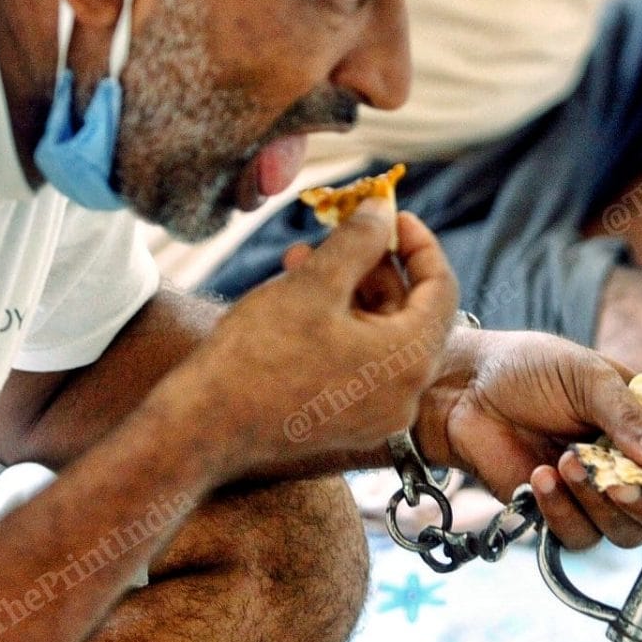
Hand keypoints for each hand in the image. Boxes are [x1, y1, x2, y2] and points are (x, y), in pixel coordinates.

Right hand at [165, 201, 458, 477]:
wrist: (199, 431)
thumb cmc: (257, 356)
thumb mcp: (313, 283)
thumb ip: (359, 241)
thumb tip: (383, 209)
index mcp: (410, 362)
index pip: (441, 289)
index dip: (420, 244)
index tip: (392, 213)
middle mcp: (405, 396)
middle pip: (410, 313)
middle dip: (374, 265)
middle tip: (341, 230)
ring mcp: (377, 416)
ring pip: (379, 336)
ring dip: (350, 292)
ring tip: (300, 258)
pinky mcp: (347, 425)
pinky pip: (360, 364)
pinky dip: (339, 327)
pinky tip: (297, 298)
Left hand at [415, 327, 641, 549]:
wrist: (464, 389)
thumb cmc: (528, 369)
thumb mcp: (585, 376)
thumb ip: (625, 416)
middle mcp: (629, 463)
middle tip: (613, 478)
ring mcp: (595, 492)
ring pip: (626, 531)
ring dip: (599, 504)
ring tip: (565, 463)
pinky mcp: (559, 513)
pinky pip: (580, 536)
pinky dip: (562, 512)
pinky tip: (540, 476)